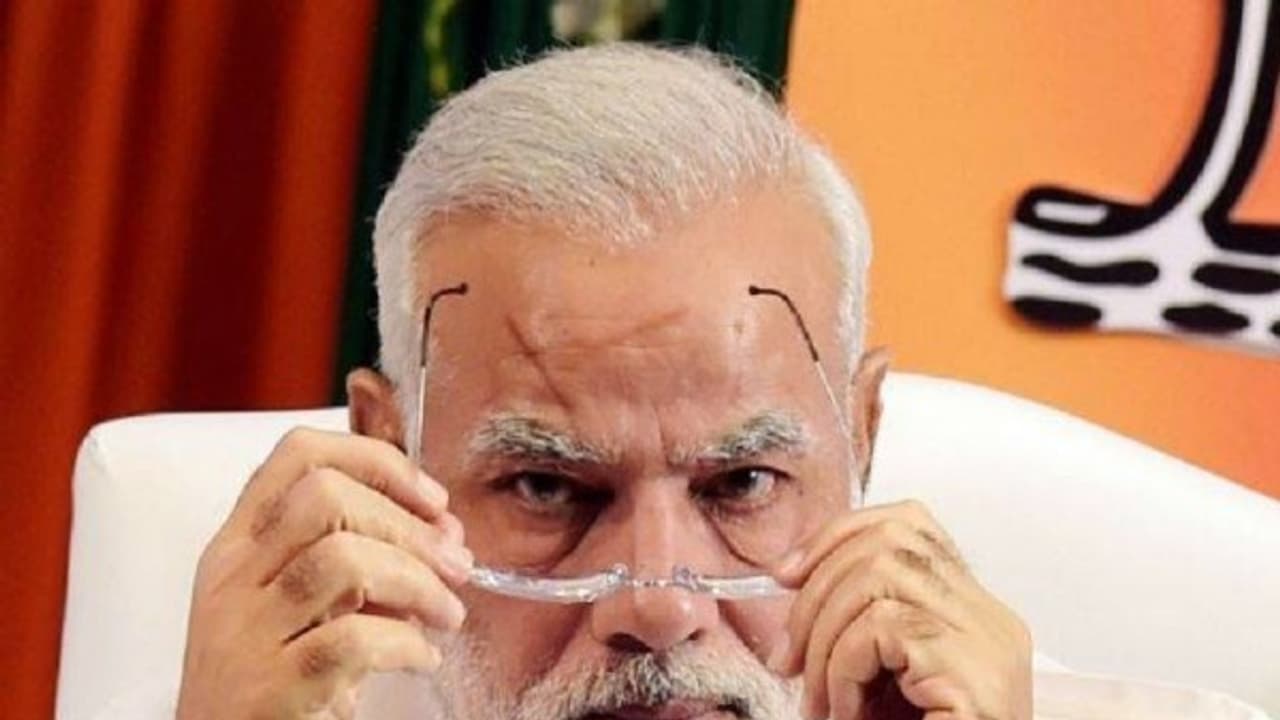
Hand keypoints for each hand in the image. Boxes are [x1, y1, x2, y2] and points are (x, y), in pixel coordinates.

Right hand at [175, 428, 472, 719]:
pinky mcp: (270, 688)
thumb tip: (445, 532)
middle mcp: (232, 579)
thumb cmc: (272, 680)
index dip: (375, 459)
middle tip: (455, 562)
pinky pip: (353, 640)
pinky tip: (422, 659)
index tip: (429, 498)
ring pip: (342, 559)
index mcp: (237, 546)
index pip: (298, 455)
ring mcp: (245, 633)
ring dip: (417, 581)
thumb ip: (362, 561)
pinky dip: (406, 644)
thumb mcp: (303, 607)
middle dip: (408, 522)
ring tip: (446, 614)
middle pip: (324, 496)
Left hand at [769, 500, 1031, 719]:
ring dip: (824, 637)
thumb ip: (856, 627)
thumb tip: (790, 578)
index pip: (911, 524)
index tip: (787, 573)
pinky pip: (880, 629)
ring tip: (821, 698)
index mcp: (974, 615)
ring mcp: (990, 646)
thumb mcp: (879, 680)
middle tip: (789, 658)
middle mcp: (993, 621)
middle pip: (889, 542)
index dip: (839, 534)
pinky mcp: (975, 676)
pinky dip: (841, 668)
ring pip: (878, 578)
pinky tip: (846, 712)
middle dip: (816, 590)